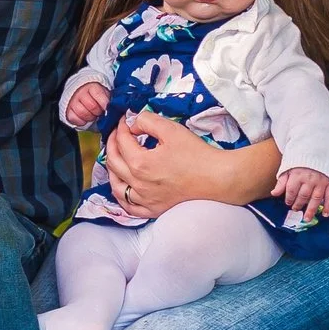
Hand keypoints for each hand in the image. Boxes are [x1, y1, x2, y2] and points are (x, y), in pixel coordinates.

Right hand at [63, 81, 109, 128]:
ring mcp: (73, 101)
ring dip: (90, 117)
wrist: (80, 92)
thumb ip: (108, 98)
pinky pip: (74, 118)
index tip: (106, 108)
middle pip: (91, 105)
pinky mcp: (67, 110)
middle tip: (100, 112)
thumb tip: (115, 106)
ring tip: (93, 115)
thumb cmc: (95, 95)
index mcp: (92, 86)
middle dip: (98, 111)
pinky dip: (81, 121)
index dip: (104, 102)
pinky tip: (85, 119)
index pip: (98, 93)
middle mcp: (81, 92)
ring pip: (82, 112)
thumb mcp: (103, 92)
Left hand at [103, 111, 274, 220]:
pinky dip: (121, 195)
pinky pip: (129, 206)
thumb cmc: (197, 154)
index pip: (121, 141)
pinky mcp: (154, 209)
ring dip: (112, 169)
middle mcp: (138, 184)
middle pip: (113, 162)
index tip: (125, 120)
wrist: (217, 178)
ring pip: (116, 186)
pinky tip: (123, 186)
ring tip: (116, 157)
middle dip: (112, 143)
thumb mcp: (171, 130)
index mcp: (140, 163)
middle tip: (118, 133)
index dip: (121, 127)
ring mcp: (145, 199)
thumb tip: (133, 123)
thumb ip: (147, 121)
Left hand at [274, 167, 328, 217]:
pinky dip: (328, 206)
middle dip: (298, 204)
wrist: (318, 151)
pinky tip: (325, 214)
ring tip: (307, 218)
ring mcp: (321, 181)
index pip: (292, 190)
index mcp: (298, 175)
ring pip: (316, 198)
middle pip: (303, 196)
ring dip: (311, 210)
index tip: (288, 202)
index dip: (289, 198)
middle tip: (296, 209)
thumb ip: (282, 182)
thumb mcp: (288, 169)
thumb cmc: (300, 162)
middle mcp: (310, 179)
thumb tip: (274, 193)